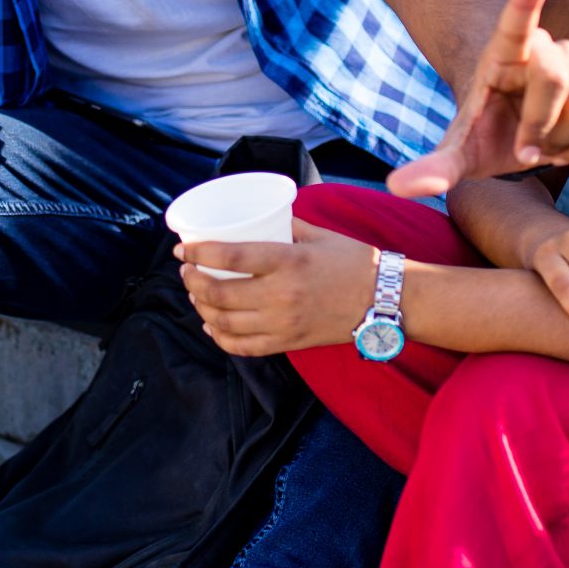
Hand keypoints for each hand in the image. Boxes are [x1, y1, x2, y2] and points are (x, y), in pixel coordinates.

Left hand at [177, 219, 379, 355]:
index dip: (199, 253)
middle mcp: (282, 295)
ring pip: (225, 322)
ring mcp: (284, 323)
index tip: (183, 250)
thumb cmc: (353, 262)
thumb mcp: (317, 235)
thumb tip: (255, 220)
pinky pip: (244, 347)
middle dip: (193, 282)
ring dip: (201, 308)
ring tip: (196, 296)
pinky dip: (221, 338)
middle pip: (219, 293)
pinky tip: (212, 325)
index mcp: (288, 261)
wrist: (385, 299)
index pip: (230, 257)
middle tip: (187, 272)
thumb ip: (284, 226)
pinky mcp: (289, 343)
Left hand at [391, 0, 568, 199]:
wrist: (516, 128)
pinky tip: (567, 148)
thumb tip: (396, 187)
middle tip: (522, 149)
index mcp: (503, 53)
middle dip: (539, 128)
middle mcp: (546, 46)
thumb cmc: (485, 134)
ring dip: (563, 144)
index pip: (515, 22)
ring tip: (543, 144)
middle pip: (555, 79)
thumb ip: (434, 168)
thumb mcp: (457, 153)